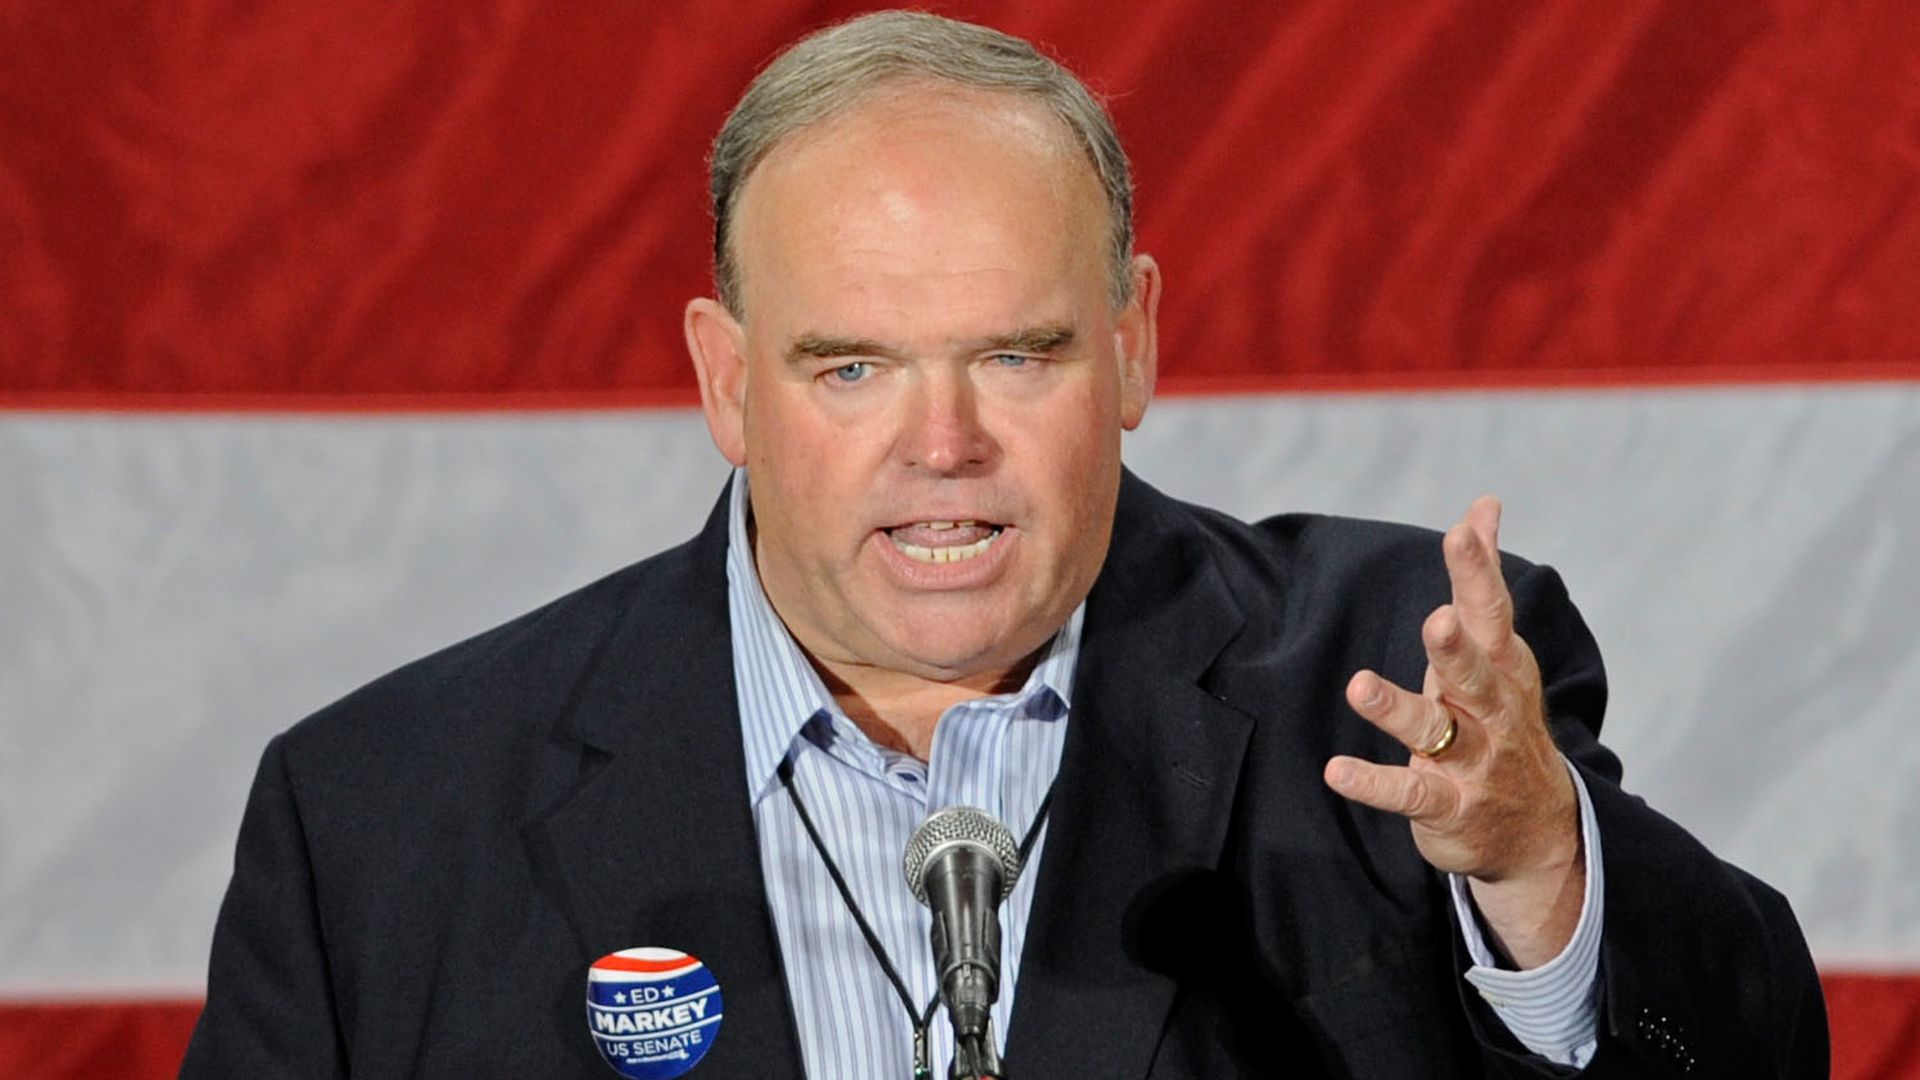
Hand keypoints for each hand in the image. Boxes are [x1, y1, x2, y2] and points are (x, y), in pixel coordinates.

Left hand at [1322, 496, 1583, 967]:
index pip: (1491, 613)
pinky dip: (1373, 783)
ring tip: (1360, 686)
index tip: (1463, 530)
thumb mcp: (1497, 651)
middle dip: (1455, 647)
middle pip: (1473, 673)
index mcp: (1502, 666)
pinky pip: (1409, 792)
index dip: (1477, 572)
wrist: (1539, 831)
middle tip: (1438, 618)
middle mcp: (1491, 710)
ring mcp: (1471, 761)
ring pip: (1434, 731)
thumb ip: (1480, 580)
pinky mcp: (1447, 805)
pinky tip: (1337, 772)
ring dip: (1397, 709)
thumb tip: (1484, 505)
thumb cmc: (1501, 719)